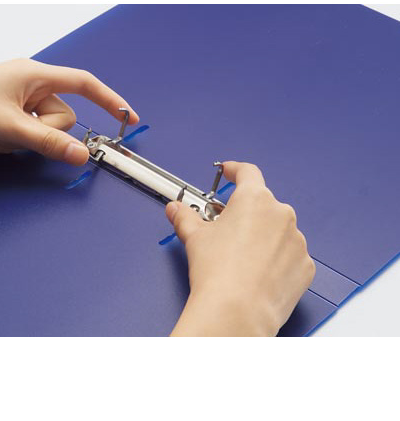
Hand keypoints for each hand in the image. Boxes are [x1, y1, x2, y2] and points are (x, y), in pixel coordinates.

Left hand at [0, 59, 138, 164]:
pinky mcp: (7, 111)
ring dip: (23, 139)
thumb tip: (82, 154)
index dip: (110, 101)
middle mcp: (30, 83)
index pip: (84, 84)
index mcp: (35, 74)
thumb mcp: (10, 127)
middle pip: (62, 116)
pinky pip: (26, 131)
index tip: (127, 118)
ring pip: (43, 128)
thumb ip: (50, 143)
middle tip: (17, 132)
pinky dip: (12, 140)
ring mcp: (18, 98)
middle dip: (44, 133)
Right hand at [168, 161, 314, 336]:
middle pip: (262, 205)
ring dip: (263, 237)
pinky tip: (258, 273)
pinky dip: (277, 259)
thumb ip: (185, 216)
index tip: (230, 172)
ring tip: (242, 258)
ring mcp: (296, 241)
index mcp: (254, 199)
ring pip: (278, 231)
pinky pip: (290, 255)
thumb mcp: (194, 237)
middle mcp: (281, 215)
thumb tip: (176, 210)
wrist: (237, 311)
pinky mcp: (305, 266)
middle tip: (226, 230)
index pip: (247, 172)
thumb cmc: (219, 273)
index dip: (235, 170)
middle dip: (245, 214)